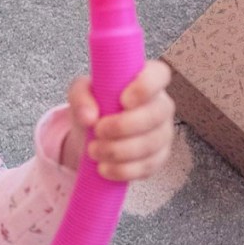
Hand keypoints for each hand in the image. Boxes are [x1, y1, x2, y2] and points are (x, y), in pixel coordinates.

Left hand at [61, 60, 174, 180]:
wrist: (92, 134)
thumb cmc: (93, 105)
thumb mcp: (80, 93)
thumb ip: (80, 96)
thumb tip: (88, 117)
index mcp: (146, 81)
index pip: (160, 74)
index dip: (145, 87)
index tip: (123, 100)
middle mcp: (160, 105)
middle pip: (157, 114)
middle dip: (124, 126)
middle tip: (98, 130)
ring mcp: (162, 133)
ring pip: (151, 143)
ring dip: (119, 150)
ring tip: (93, 150)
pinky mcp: (158, 158)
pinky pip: (147, 167)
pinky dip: (122, 170)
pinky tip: (104, 168)